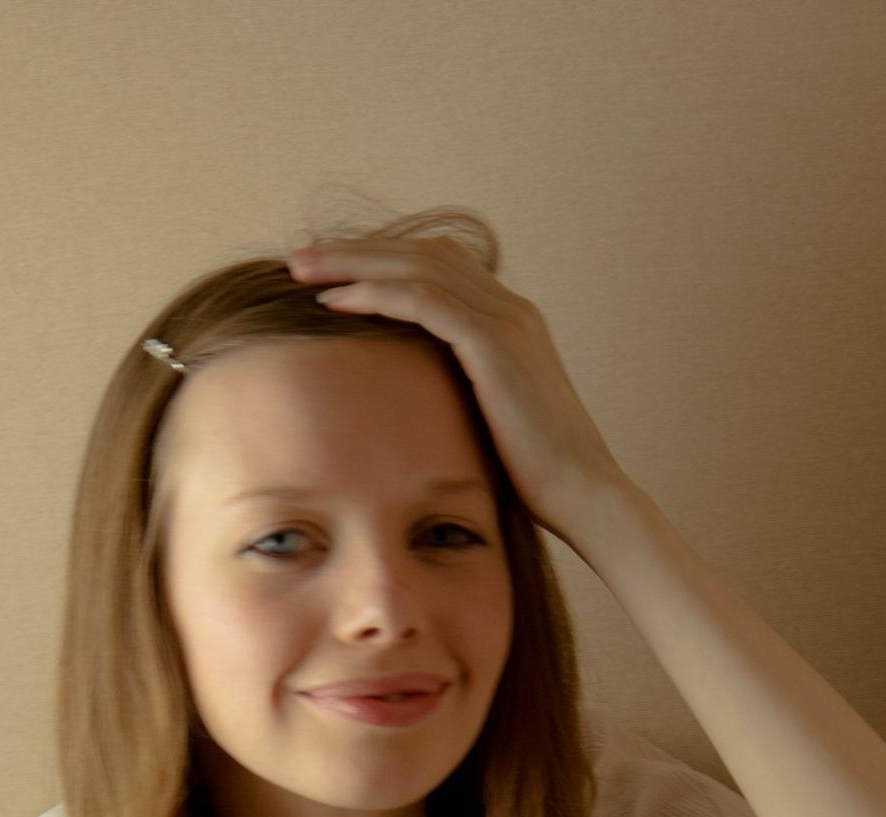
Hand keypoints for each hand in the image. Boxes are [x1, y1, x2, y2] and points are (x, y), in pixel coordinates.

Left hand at [285, 234, 629, 548]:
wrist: (585, 496)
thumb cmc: (538, 479)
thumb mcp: (492, 424)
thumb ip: (463, 397)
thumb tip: (416, 410)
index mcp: (510, 322)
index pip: (438, 265)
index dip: (382, 261)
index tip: (331, 274)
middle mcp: (510, 309)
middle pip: (422, 252)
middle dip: (356, 251)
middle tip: (300, 257)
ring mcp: (505, 321)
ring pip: (417, 266)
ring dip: (354, 263)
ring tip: (302, 269)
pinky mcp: (495, 345)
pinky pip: (424, 301)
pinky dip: (376, 294)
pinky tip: (335, 302)